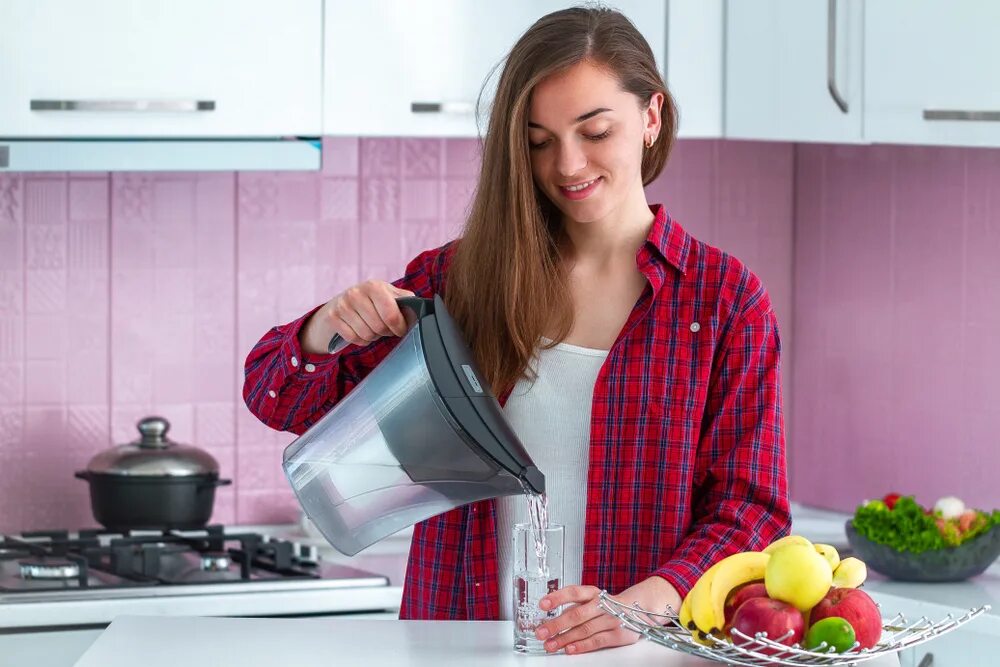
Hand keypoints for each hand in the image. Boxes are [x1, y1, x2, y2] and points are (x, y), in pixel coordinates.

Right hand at [299, 280, 415, 354]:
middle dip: (385, 332)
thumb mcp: (388, 296)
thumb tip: (421, 310)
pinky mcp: (333, 317)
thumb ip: (405, 301)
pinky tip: (360, 330)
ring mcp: (343, 304)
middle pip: (379, 327)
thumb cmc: (370, 301)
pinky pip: (353, 338)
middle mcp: (356, 293)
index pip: (391, 315)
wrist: (339, 303)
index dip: (399, 327)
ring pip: (366, 334)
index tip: (400, 329)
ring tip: (371, 327)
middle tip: (384, 328)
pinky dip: (360, 340)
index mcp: (375, 286)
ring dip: (372, 336)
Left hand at [533, 576, 680, 654]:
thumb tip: (547, 620)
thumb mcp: (590, 600)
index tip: (542, 604)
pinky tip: (570, 649)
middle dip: (556, 624)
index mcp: (592, 593)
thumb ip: (572, 608)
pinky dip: (582, 646)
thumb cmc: (606, 606)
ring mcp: (611, 619)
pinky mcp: (618, 634)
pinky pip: (598, 641)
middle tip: (541, 632)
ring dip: (565, 638)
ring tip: (550, 645)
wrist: (637, 610)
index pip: (573, 592)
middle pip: (577, 614)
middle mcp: (602, 604)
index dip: (557, 597)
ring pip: (585, 629)